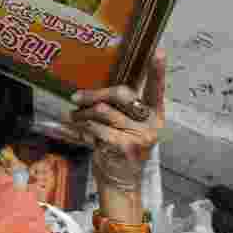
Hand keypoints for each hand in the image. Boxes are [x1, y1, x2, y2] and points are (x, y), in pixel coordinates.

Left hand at [70, 49, 166, 191]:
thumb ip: (119, 108)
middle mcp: (150, 124)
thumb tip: (94, 90)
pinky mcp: (123, 145)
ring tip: (74, 116)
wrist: (119, 181)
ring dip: (82, 112)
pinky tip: (78, 129)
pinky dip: (82, 126)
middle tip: (76, 97)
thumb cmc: (119, 147)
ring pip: (102, 110)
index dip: (157, 71)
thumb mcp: (126, 127)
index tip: (158, 52)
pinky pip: (95, 126)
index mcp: (154, 115)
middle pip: (121, 94)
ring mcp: (139, 135)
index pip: (156, 90)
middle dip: (94, 93)